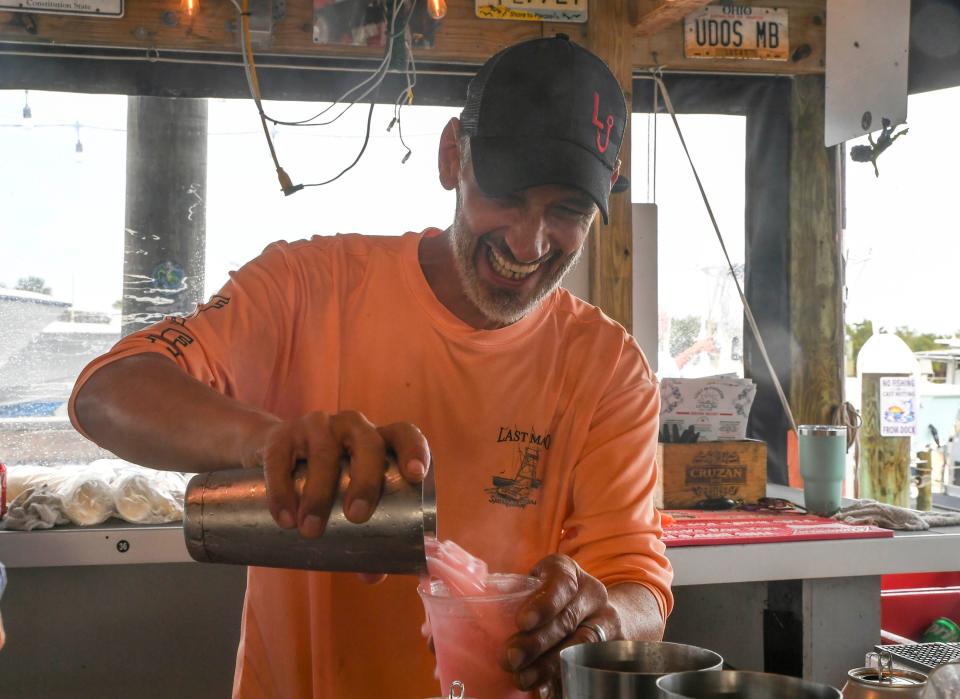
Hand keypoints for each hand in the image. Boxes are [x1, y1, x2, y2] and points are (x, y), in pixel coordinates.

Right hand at [240, 411, 429, 538]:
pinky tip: (284, 517)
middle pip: (368, 443)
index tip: (415, 476)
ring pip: (324, 451)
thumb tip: (375, 575)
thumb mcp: (346, 499)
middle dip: (366, 479)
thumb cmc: (325, 482)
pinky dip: (281, 489)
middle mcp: (351, 427)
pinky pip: (280, 459)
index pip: (403, 434)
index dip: (414, 450)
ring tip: (312, 530)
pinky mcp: (280, 436)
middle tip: (357, 516)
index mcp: (377, 441)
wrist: (271, 456)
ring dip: (319, 493)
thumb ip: (363, 535)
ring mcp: (317, 426)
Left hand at [501, 554, 621, 695]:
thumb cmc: (548, 597)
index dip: (543, 603)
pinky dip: (566, 680)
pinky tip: (545, 690)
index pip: (561, 583)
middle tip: (510, 658)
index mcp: (567, 572)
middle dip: (537, 642)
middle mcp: (592, 593)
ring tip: (522, 679)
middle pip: (567, 619)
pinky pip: (590, 665)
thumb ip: (504, 596)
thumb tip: (459, 620)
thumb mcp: (532, 587)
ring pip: (581, 645)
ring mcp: (606, 621)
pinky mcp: (611, 647)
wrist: (596, 609)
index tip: (522, 622)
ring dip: (549, 665)